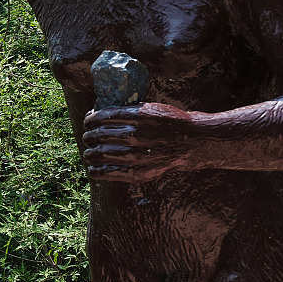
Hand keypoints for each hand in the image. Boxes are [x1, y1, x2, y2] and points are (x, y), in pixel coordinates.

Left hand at [81, 102, 203, 183]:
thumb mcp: (150, 109)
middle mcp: (136, 135)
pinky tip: (93, 168)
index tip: (89, 122)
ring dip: (89, 154)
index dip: (90, 120)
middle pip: (98, 136)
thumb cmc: (168, 122)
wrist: (193, 141)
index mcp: (137, 116)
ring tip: (90, 153)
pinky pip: (108, 172)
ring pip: (99, 154)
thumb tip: (96, 114)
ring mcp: (137, 156)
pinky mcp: (139, 172)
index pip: (102, 117)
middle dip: (89, 136)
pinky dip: (96, 170)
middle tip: (89, 138)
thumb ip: (126, 111)